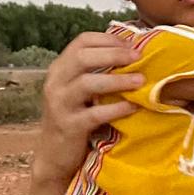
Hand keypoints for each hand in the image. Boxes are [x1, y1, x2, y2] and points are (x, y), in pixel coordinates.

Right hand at [33, 32, 144, 186]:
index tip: (131, 44)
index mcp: (60, 68)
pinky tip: (133, 106)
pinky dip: (116, 109)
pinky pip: (95, 114)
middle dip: (114, 54)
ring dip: (117, 80)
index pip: (81, 41)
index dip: (108, 39)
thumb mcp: (78, 90)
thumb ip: (96, 71)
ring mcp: (60, 104)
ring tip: (140, 81)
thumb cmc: (73, 117)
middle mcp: (56, 82)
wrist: (53, 154)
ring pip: (87, 83)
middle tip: (138, 57)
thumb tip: (132, 53)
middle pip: (83, 57)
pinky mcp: (69, 126)